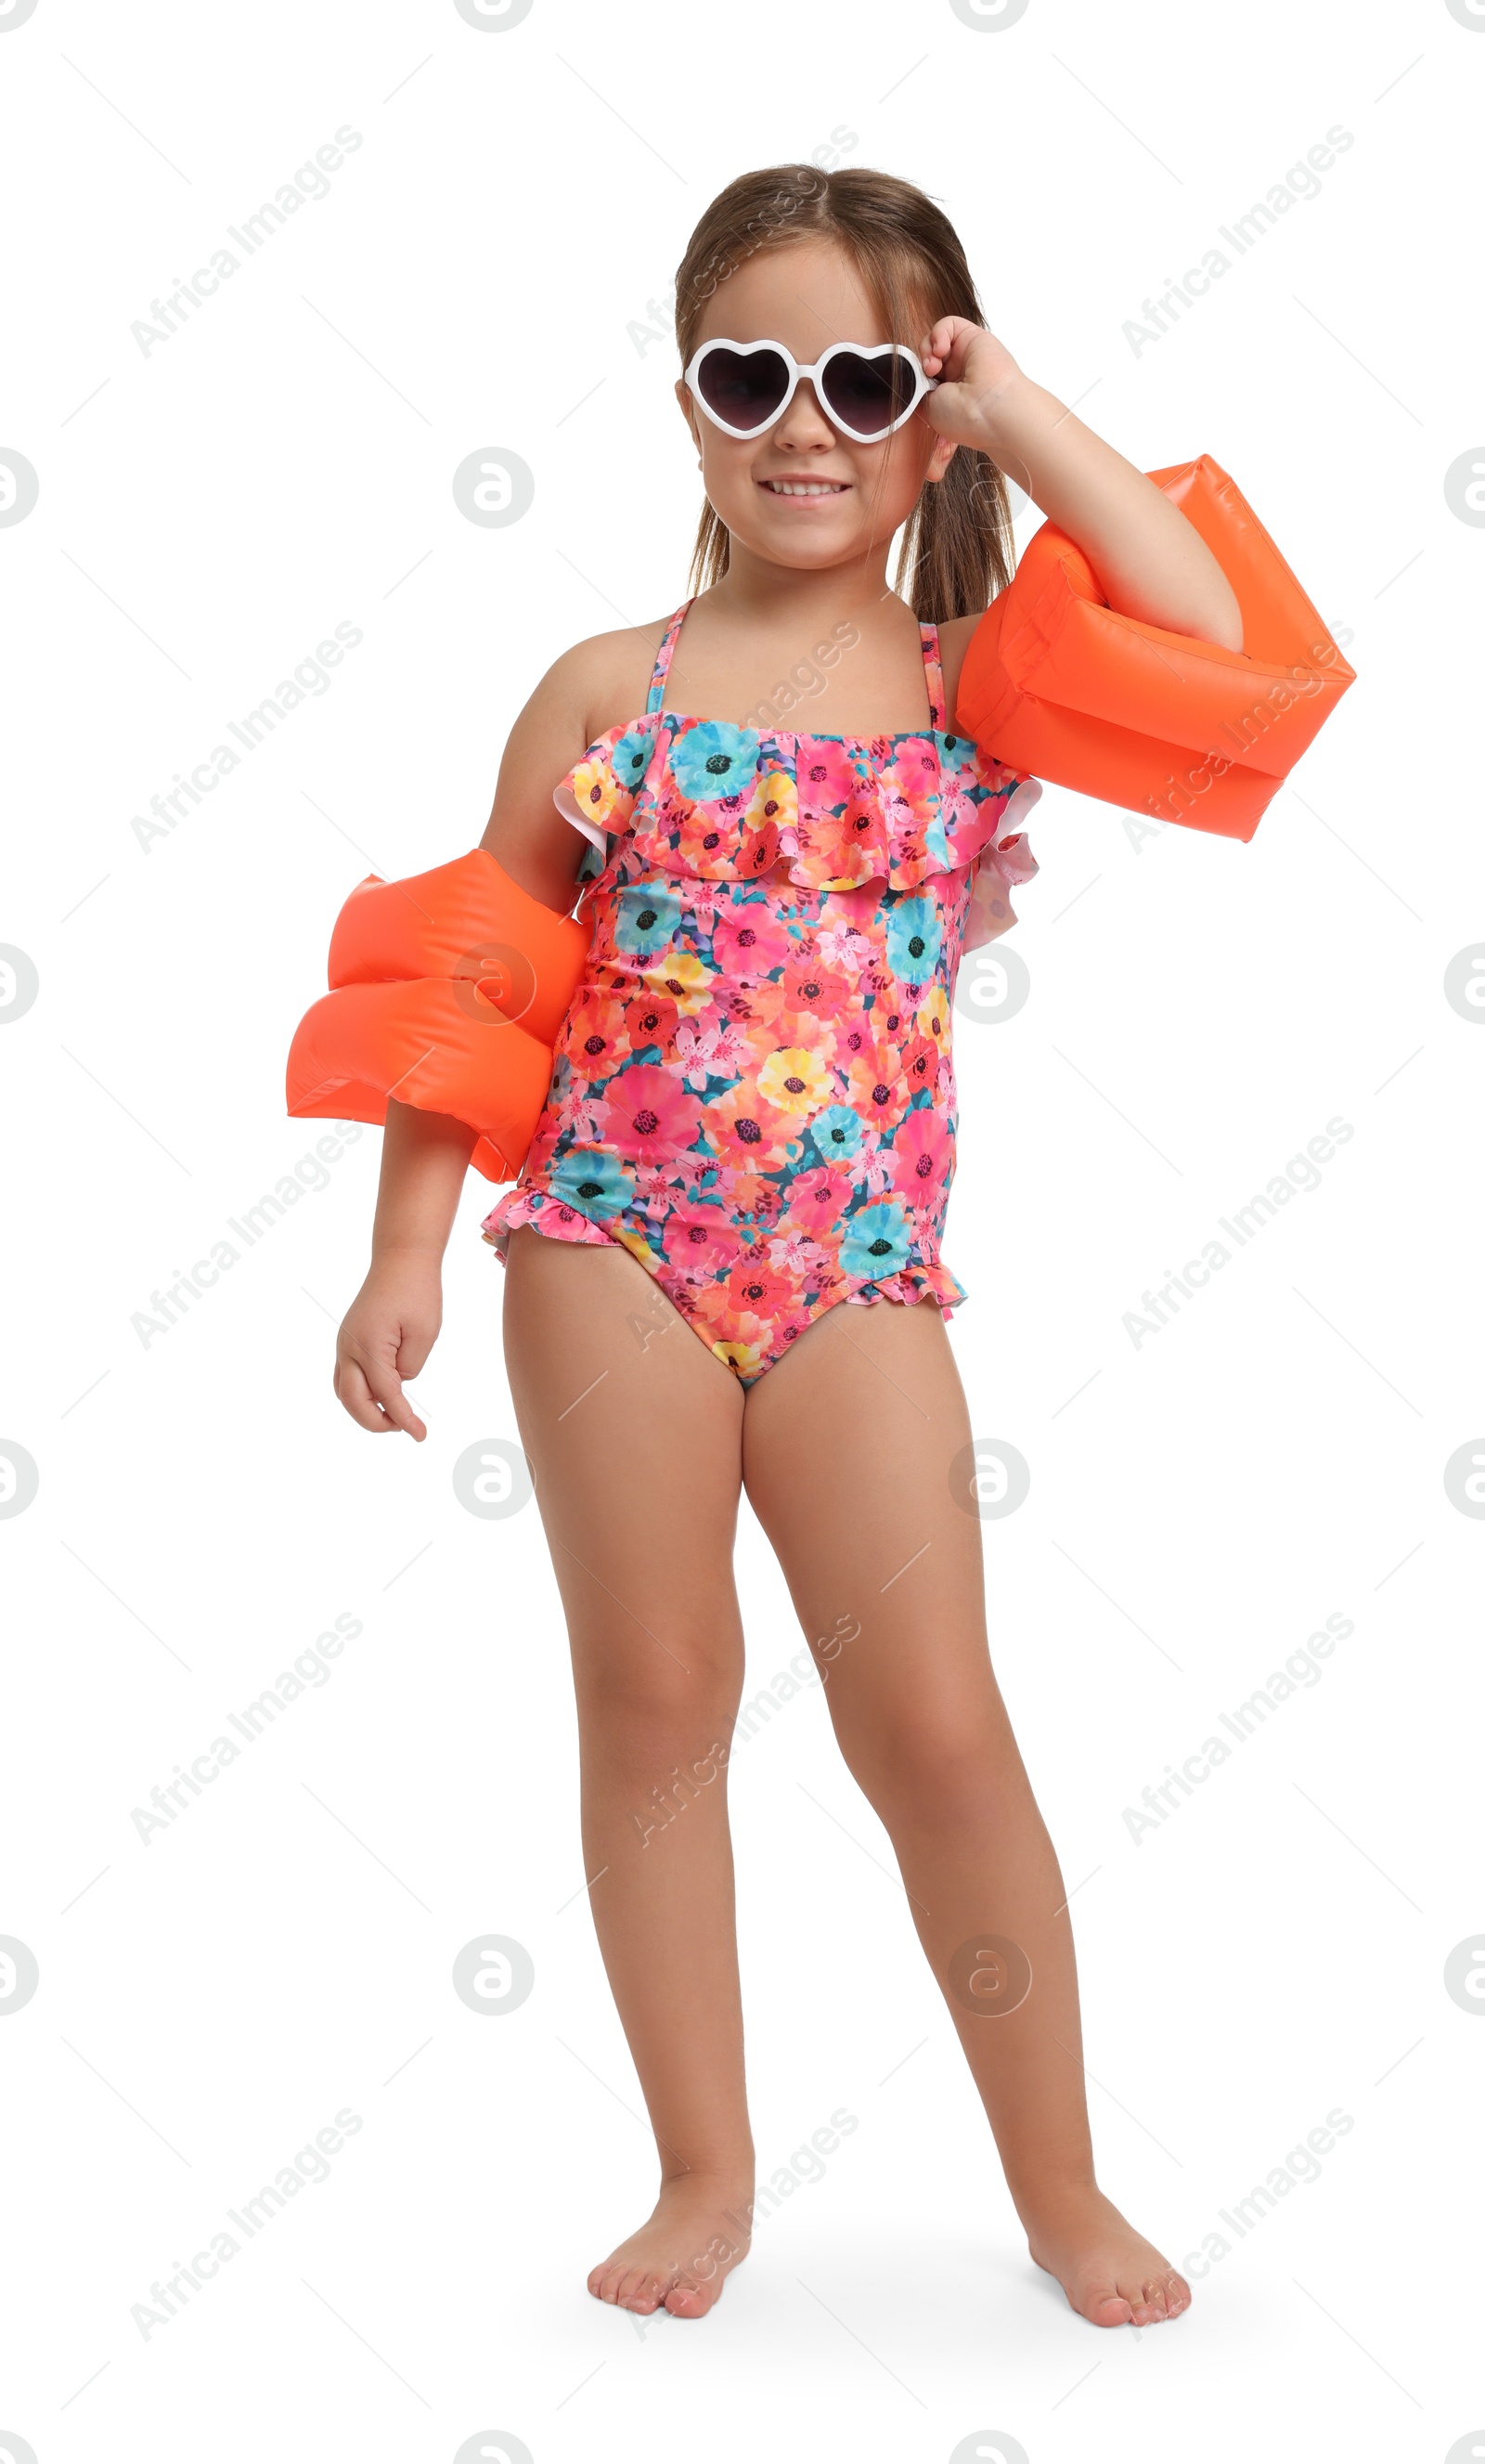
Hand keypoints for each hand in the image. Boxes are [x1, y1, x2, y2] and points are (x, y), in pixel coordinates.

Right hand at [334, 1251, 441, 1437]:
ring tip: (393, 1417)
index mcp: (369, 1344)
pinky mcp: (347, 1340)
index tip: (420, 1436)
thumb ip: (409, 1367)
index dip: (403, 1419)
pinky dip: (360, 1394)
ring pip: (344, 1391)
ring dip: (364, 1410)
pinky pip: (346, 1377)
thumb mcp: (425, 1333)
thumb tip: (396, 1385)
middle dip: (377, 1422)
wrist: (400, 1260)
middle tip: (404, 1429)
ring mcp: (344, 1343)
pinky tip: (382, 1397)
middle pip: (353, 1401)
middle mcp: (349, 1346)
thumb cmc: (417, 1292)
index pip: (386, 1395)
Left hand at [918, 315, 1025, 452]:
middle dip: (921, 362)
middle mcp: (959, 373)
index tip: (918, 389)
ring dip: (928, 348)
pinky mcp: (975, 338)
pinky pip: (949, 324)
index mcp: (949, 393)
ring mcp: (967, 355)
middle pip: (928, 354)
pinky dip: (939, 333)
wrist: (990, 413)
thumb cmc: (964, 419)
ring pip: (936, 338)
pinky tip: (941, 349)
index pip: (925, 374)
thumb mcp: (930, 408)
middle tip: (928, 375)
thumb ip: (920, 387)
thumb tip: (916, 373)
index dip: (917, 376)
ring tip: (934, 365)